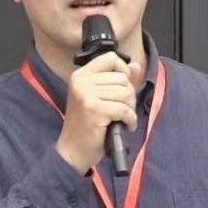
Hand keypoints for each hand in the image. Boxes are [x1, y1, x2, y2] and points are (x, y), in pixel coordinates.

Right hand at [55, 52, 144, 173]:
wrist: (73, 150)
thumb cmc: (86, 125)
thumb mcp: (98, 97)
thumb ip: (116, 80)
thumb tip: (135, 65)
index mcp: (81, 75)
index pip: (110, 58)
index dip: (123, 70)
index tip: (122, 85)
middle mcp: (81, 82)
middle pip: (122, 78)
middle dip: (128, 95)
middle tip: (121, 109)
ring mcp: (87, 95)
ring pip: (126, 93)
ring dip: (129, 108)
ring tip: (121, 118)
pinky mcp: (95, 110)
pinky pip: (124, 109)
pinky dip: (130, 120)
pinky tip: (124, 125)